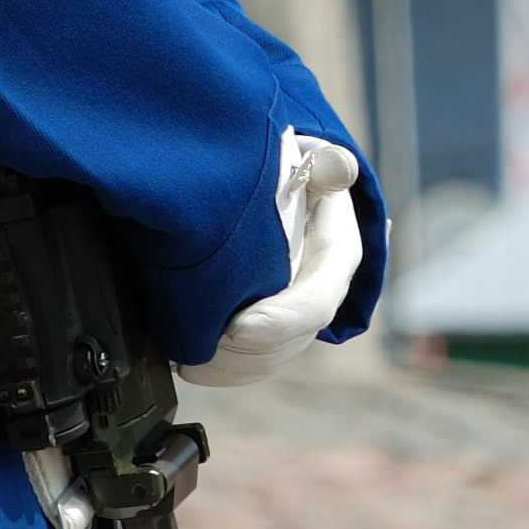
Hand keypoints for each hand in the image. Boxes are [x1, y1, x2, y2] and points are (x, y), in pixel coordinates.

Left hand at [180, 131, 362, 386]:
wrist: (278, 178)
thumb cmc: (293, 167)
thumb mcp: (310, 159)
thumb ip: (326, 168)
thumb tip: (342, 166)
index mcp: (336, 253)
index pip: (317, 302)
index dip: (281, 321)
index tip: (236, 327)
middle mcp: (320, 290)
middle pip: (289, 341)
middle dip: (244, 352)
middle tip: (195, 350)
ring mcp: (294, 313)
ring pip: (269, 357)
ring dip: (229, 367)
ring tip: (186, 359)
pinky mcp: (266, 325)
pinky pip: (252, 362)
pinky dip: (221, 368)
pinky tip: (186, 361)